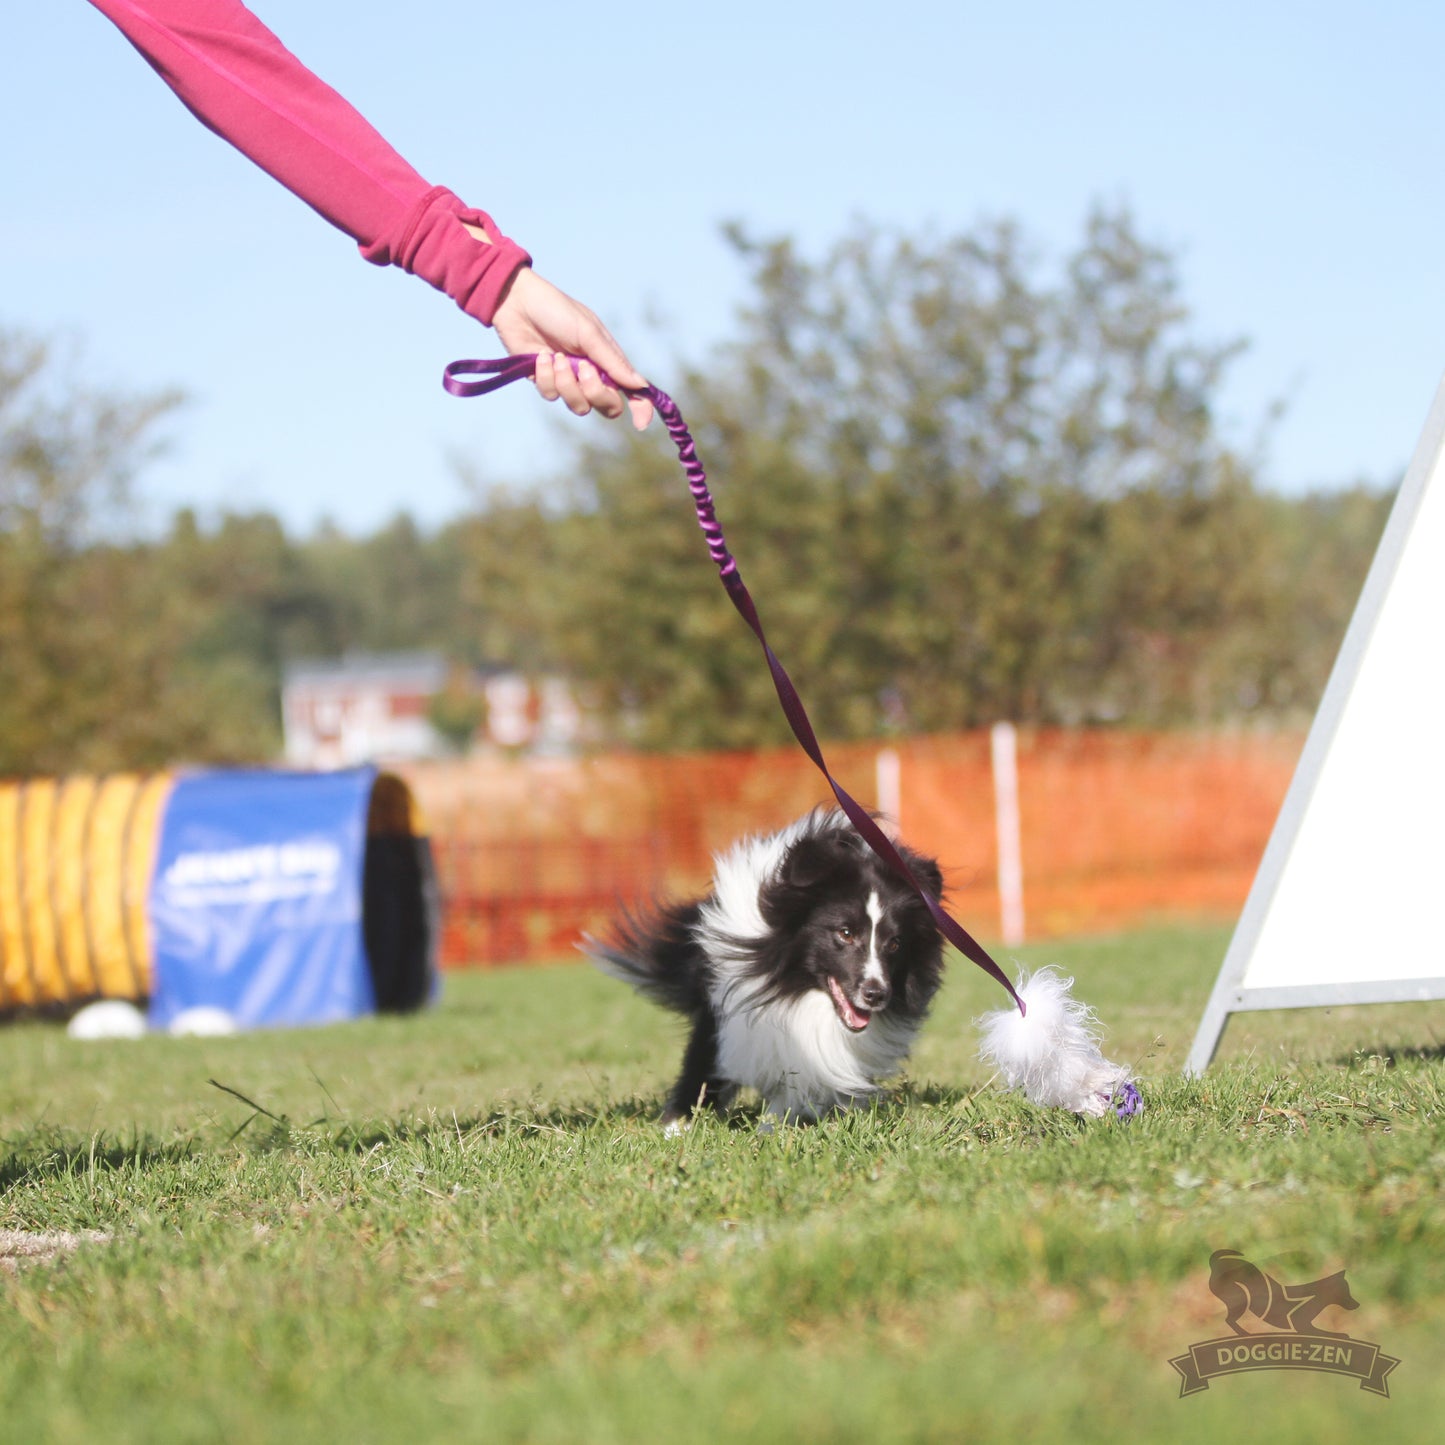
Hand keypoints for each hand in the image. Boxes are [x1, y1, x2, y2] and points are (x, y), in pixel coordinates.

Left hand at [488, 265, 652, 429]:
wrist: (517, 303)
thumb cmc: (556, 310)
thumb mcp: (588, 333)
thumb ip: (612, 362)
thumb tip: (640, 385)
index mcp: (608, 360)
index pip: (630, 390)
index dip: (640, 408)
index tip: (640, 423)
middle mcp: (592, 374)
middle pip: (606, 406)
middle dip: (596, 393)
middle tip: (584, 369)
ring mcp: (569, 380)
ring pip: (578, 406)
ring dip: (567, 383)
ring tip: (556, 357)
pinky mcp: (545, 381)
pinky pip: (551, 395)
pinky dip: (546, 376)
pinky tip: (540, 357)